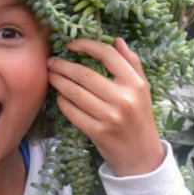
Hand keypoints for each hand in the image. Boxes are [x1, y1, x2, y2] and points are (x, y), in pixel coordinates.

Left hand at [47, 38, 164, 175]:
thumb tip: (117, 40)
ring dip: (58, 82)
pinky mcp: (97, 132)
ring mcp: (109, 117)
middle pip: (84, 74)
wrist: (141, 154)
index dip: (86, 45)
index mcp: (135, 84)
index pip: (107, 55)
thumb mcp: (142, 88)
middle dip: (62, 66)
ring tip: (51, 75)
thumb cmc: (139, 115)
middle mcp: (123, 99)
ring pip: (74, 93)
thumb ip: (132, 63)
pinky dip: (62, 101)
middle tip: (51, 62)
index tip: (70, 45)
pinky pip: (71, 111)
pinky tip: (59, 95)